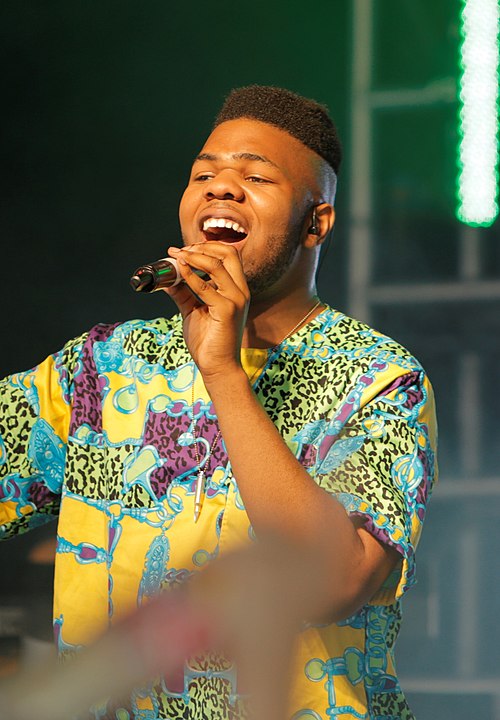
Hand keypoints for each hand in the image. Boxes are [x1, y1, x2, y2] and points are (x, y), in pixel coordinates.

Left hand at [165, 243, 249, 379]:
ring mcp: (235, 299)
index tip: (183, 250)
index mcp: (235, 289)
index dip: (205, 247)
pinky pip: (206, 287)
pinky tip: (179, 271)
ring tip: (177, 257)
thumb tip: (167, 278)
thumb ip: (183, 292)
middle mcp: (240, 291)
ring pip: (218, 264)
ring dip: (194, 256)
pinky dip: (191, 276)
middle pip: (229, 253)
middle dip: (202, 246)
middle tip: (181, 251)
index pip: (228, 255)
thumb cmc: (208, 341)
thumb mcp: (192, 310)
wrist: (217, 367)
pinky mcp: (227, 310)